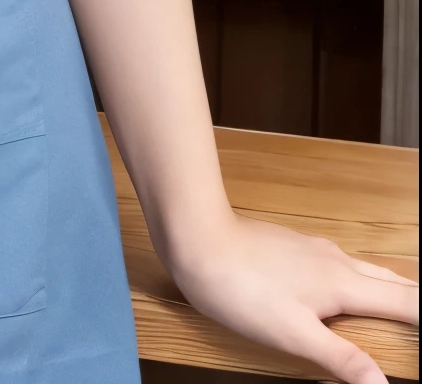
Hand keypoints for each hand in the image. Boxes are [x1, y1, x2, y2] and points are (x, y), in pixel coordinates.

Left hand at [172, 212, 419, 383]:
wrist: (197, 238)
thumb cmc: (242, 288)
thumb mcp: (294, 334)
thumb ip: (342, 359)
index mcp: (344, 283)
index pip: (404, 301)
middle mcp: (336, 261)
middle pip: (392, 282)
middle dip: (415, 303)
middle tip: (419, 324)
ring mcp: (314, 250)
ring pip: (366, 270)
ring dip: (390, 291)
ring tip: (400, 310)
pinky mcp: (294, 248)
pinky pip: (342, 266)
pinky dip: (361, 282)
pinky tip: (347, 291)